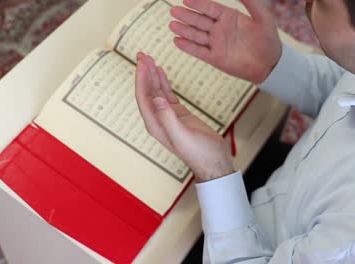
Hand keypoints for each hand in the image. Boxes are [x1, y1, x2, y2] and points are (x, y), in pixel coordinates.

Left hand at [135, 52, 234, 182]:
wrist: (213, 160)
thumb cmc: (199, 153)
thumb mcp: (182, 136)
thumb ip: (168, 118)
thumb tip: (157, 99)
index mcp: (155, 124)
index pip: (143, 97)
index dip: (141, 78)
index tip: (142, 62)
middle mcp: (158, 119)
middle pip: (147, 91)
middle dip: (144, 73)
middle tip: (142, 54)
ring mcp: (168, 116)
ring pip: (156, 91)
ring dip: (152, 75)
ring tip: (149, 59)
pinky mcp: (179, 114)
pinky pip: (167, 94)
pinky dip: (163, 82)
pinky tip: (160, 72)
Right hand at [169, 0, 281, 82]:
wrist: (270, 64)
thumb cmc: (269, 40)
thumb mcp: (263, 18)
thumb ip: (251, 2)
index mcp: (229, 17)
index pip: (210, 8)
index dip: (198, 4)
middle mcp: (220, 29)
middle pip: (200, 21)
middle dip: (187, 16)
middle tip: (173, 11)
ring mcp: (217, 44)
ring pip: (196, 35)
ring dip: (184, 30)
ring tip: (172, 25)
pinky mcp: (215, 58)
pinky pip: (199, 52)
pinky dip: (188, 47)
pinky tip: (177, 41)